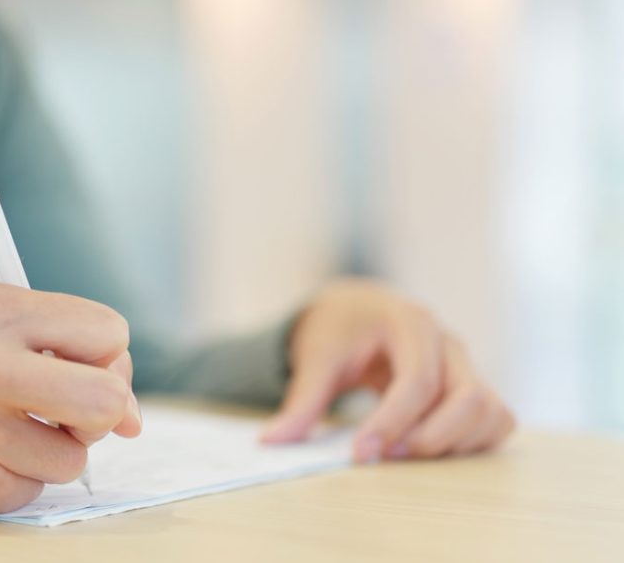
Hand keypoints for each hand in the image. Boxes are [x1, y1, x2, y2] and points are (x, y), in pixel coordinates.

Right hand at [0, 283, 140, 520]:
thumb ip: (67, 349)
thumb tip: (135, 417)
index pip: (108, 334)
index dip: (107, 356)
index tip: (82, 366)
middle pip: (105, 400)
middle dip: (105, 411)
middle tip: (75, 411)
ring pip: (74, 458)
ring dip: (54, 449)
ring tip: (7, 430)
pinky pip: (32, 490)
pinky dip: (17, 476)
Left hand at [260, 279, 514, 462]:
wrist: (358, 310)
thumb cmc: (339, 328)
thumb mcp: (316, 356)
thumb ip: (301, 399)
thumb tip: (272, 441)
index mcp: (410, 322)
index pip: (417, 380)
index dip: (392, 423)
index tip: (360, 455)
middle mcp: (448, 342)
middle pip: (469, 397)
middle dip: (431, 437)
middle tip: (386, 459)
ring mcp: (466, 365)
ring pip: (490, 411)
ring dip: (454, 444)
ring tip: (403, 456)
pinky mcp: (472, 387)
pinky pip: (497, 419)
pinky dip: (473, 443)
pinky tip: (429, 452)